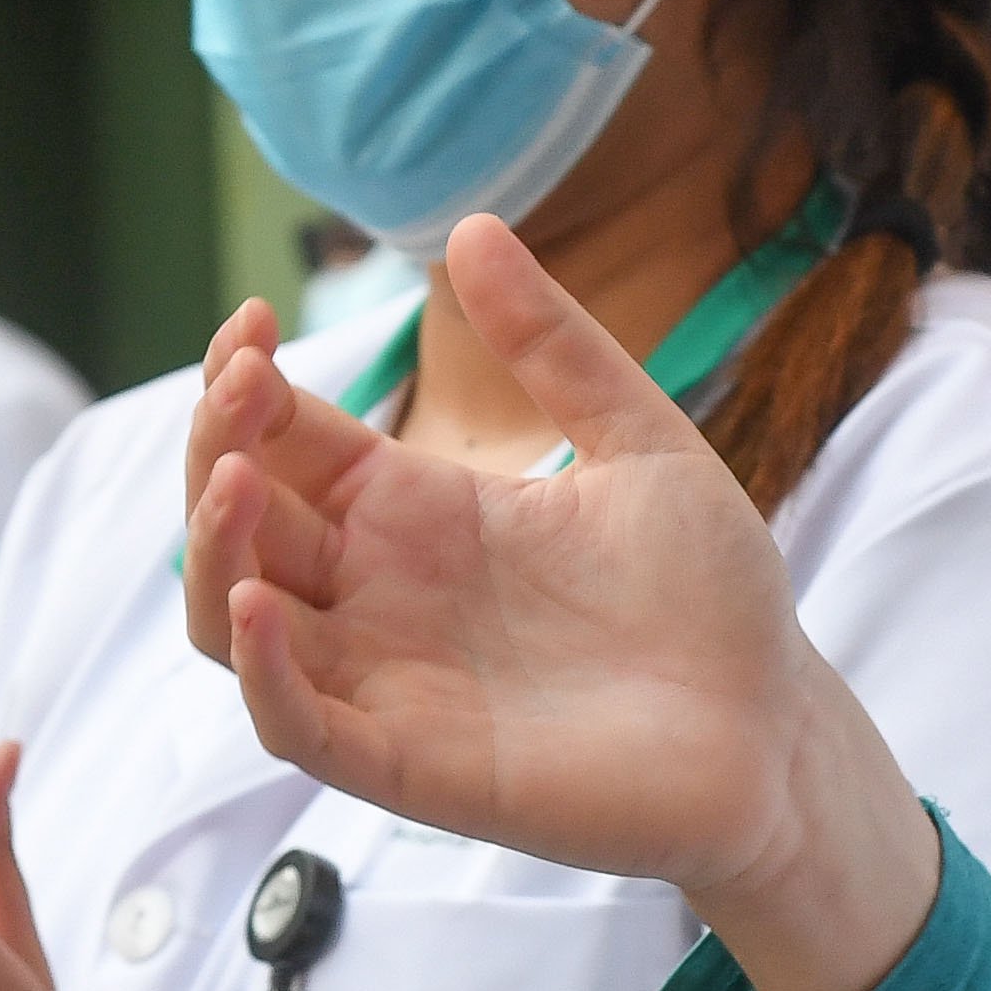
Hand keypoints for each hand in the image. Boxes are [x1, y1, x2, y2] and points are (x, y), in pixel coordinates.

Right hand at [184, 243, 939, 990]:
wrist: (777, 727)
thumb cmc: (711, 595)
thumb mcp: (638, 441)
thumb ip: (555, 344)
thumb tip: (471, 224)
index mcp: (419, 511)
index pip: (285, 441)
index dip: (244, 385)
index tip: (251, 322)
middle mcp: (382, 593)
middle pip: (242, 520)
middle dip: (216, 448)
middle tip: (240, 386)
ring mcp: (387, 680)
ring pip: (234, 622)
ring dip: (212, 551)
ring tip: (237, 480)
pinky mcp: (411, 766)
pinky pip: (298, 725)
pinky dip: (262, 672)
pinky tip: (261, 601)